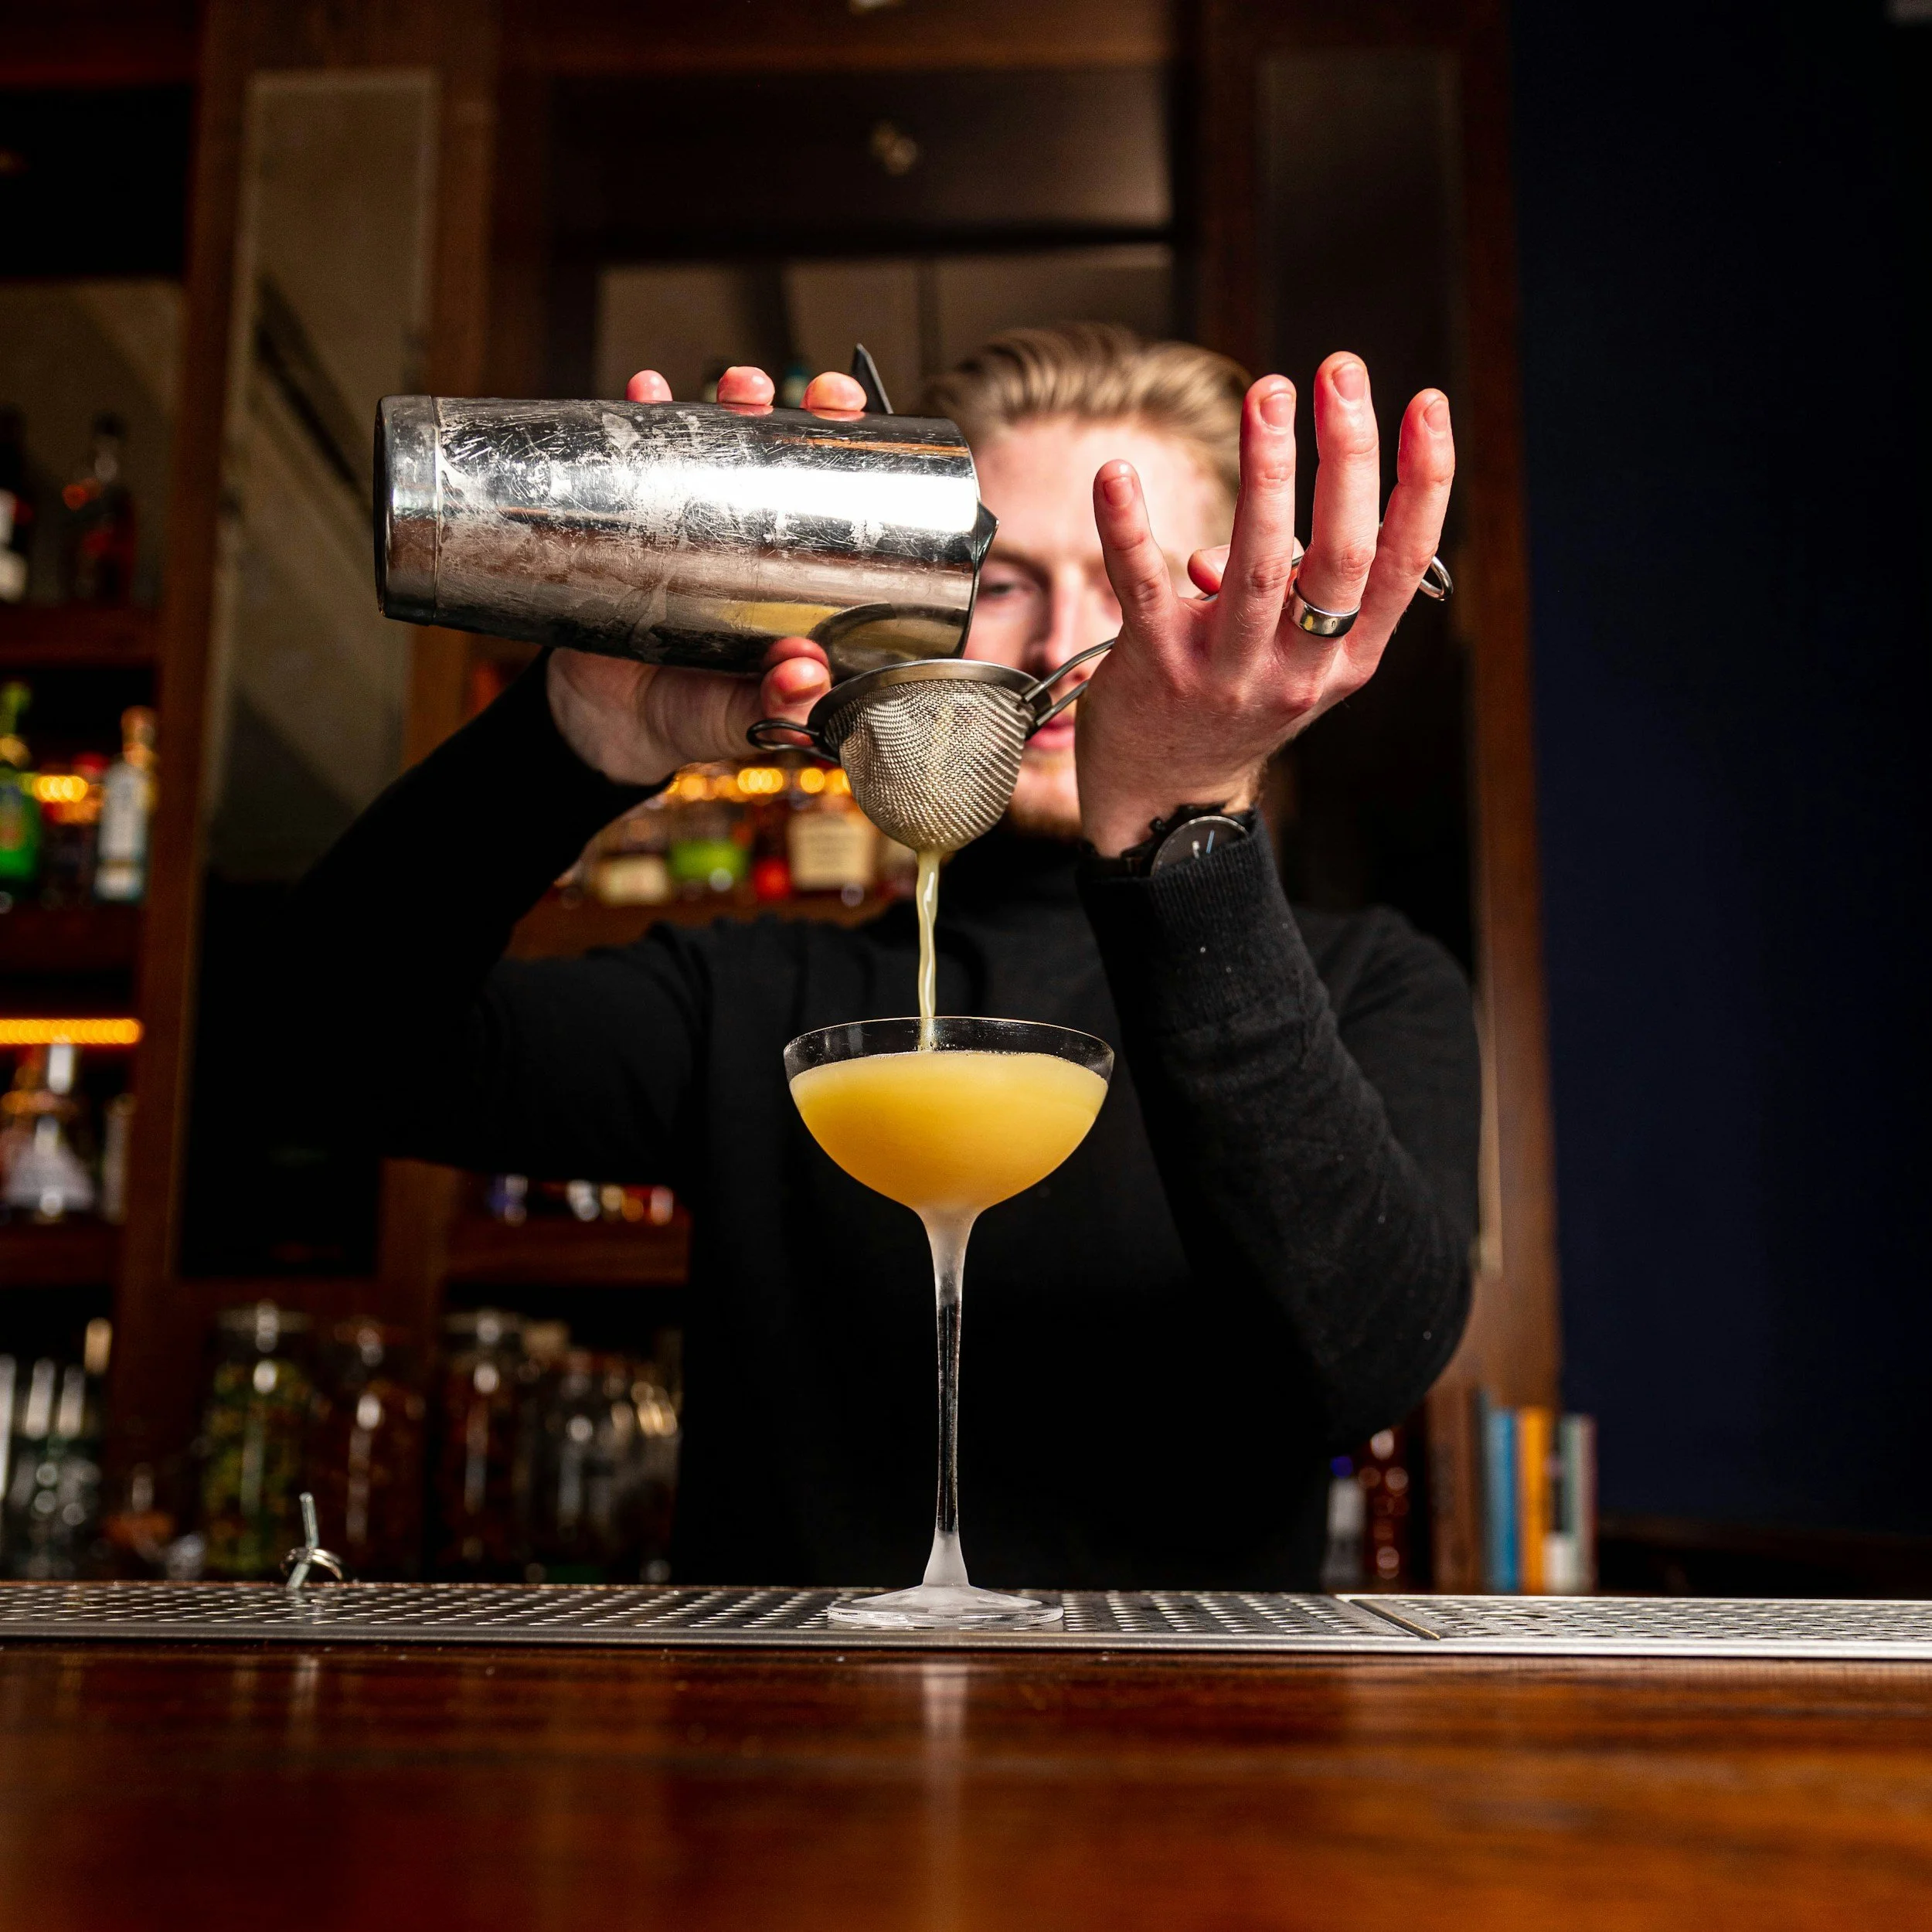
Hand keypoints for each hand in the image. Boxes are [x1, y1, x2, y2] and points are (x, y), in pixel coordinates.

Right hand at [545, 364, 868, 783]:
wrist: (605, 723)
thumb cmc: (691, 714)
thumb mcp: (743, 717)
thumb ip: (778, 707)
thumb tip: (805, 675)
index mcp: (790, 575)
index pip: (831, 502)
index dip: (850, 459)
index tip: (857, 421)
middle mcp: (744, 537)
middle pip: (777, 456)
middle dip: (799, 414)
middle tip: (815, 395)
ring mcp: (686, 523)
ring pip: (712, 445)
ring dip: (726, 403)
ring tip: (738, 387)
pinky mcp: (630, 523)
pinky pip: (636, 464)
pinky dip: (639, 419)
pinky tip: (645, 391)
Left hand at [1073, 354, 1454, 854]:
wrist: (1165, 794)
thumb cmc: (1232, 704)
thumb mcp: (1292, 658)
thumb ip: (1295, 584)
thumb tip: (1261, 522)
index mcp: (1347, 658)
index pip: (1402, 563)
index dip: (1424, 481)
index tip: (1428, 403)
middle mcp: (1298, 669)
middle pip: (1339, 555)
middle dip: (1347, 456)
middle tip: (1339, 374)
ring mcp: (1227, 672)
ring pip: (1256, 567)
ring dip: (1266, 472)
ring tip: (1268, 394)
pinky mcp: (1155, 669)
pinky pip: (1142, 587)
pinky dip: (1128, 527)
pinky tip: (1117, 472)